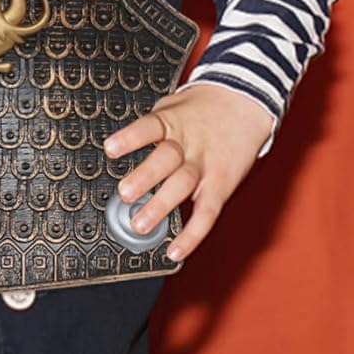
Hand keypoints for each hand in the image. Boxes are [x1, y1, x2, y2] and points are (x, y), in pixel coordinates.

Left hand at [103, 84, 274, 262]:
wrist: (243, 103)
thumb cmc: (201, 109)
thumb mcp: (172, 107)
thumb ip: (150, 127)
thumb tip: (117, 145)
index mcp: (172, 122)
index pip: (149, 127)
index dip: (130, 138)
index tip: (110, 148)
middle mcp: (188, 144)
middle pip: (166, 159)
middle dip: (145, 177)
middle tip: (125, 193)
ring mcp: (205, 166)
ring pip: (183, 185)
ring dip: (161, 206)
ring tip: (140, 224)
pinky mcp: (220, 185)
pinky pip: (206, 213)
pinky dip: (192, 235)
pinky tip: (175, 251)